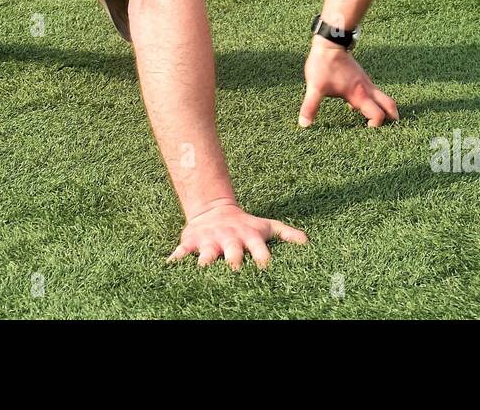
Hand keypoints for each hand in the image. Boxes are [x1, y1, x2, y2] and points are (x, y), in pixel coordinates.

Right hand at [167, 201, 306, 269]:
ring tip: (203, 267)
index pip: (258, 248)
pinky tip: (170, 265)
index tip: (266, 266)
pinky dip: (177, 257)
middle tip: (235, 270)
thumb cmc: (245, 225)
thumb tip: (308, 242)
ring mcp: (210, 240)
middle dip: (234, 260)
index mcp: (247, 237)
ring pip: (207, 252)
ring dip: (206, 260)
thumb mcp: (265, 226)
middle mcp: (229, 239)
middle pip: (232, 252)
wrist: (214, 210)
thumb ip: (287, 234)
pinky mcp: (192, 241)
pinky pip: (182, 250)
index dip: (262, 256)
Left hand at [300, 37, 400, 127]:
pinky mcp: (362, 78)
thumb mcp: (315, 87)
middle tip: (389, 129)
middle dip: (392, 118)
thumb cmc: (323, 64)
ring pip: (383, 98)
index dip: (376, 125)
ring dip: (384, 109)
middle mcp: (366, 89)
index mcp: (358, 95)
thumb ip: (310, 106)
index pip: (378, 115)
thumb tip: (303, 124)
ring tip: (376, 121)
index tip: (367, 131)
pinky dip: (375, 102)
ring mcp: (366, 82)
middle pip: (389, 105)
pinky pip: (375, 93)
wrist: (330, 43)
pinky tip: (359, 107)